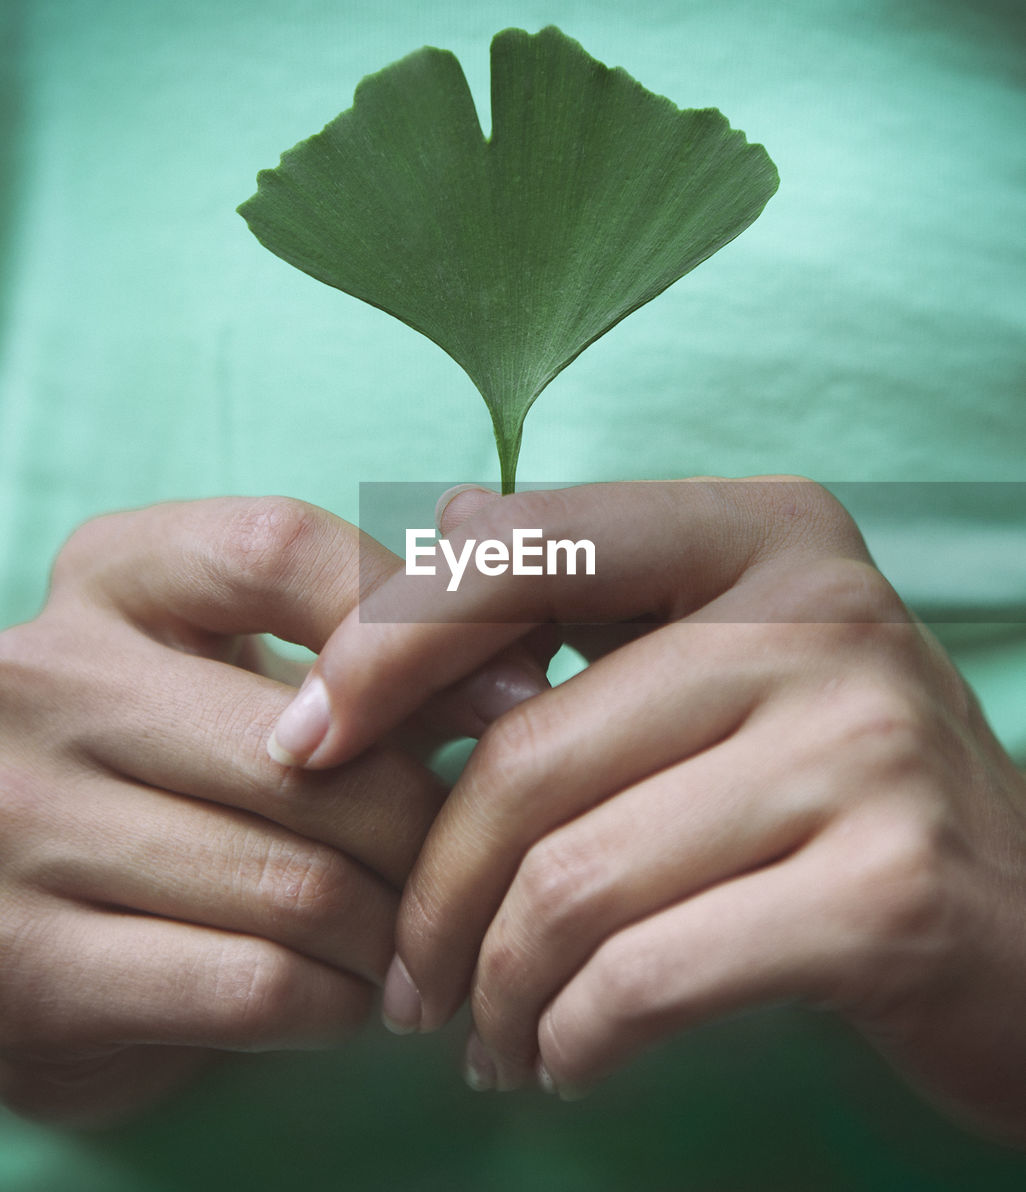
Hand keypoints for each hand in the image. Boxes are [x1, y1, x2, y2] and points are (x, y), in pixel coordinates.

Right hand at [0, 495, 543, 1124]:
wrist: (15, 910)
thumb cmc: (169, 767)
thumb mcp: (236, 668)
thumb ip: (362, 647)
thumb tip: (525, 661)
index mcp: (108, 579)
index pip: (282, 552)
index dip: (419, 625)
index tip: (515, 693)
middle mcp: (43, 682)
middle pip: (319, 752)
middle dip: (428, 824)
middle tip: (472, 859)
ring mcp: (18, 824)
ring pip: (299, 882)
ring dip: (393, 926)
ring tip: (416, 932)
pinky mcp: (26, 970)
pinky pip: (253, 985)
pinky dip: (337, 1002)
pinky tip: (348, 991)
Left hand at [276, 479, 1025, 1145]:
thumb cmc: (832, 785)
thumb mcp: (726, 656)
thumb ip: (592, 587)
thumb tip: (441, 518)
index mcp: (762, 532)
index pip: (521, 553)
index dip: (386, 648)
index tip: (307, 748)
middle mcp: (822, 615)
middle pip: (530, 750)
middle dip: (433, 886)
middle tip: (407, 971)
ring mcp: (866, 748)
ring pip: (575, 878)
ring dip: (494, 984)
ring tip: (482, 1028)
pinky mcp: (891, 894)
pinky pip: (648, 975)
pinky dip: (573, 1037)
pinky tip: (564, 1057)